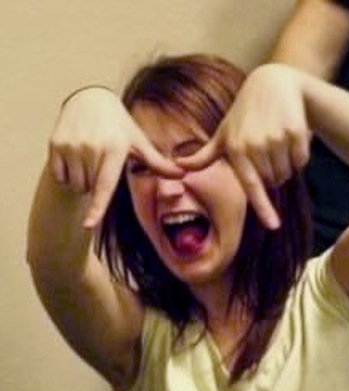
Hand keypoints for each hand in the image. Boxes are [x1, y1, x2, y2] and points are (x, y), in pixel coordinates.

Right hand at [49, 87, 181, 227]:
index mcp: (114, 149)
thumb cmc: (119, 126)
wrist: (89, 99)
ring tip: (89, 157)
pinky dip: (66, 173)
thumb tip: (184, 174)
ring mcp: (71, 145)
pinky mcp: (55, 143)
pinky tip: (74, 154)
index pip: (105, 186)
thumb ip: (158, 163)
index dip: (97, 208)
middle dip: (97, 184)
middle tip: (101, 161)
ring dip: (82, 180)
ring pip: (76, 185)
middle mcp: (92, 147)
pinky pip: (60, 176)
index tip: (88, 225)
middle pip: (91, 190)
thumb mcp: (139, 142)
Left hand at [177, 64, 310, 229]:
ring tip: (277, 141)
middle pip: (273, 182)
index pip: (252, 186)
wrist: (273, 82)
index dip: (264, 208)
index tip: (274, 226)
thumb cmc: (244, 114)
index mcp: (236, 149)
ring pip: (288, 173)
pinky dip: (298, 155)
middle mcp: (256, 144)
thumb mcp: (223, 133)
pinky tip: (289, 136)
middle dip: (272, 174)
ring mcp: (277, 137)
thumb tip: (178, 167)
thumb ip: (204, 156)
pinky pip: (301, 160)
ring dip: (285, 165)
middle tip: (266, 149)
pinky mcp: (296, 130)